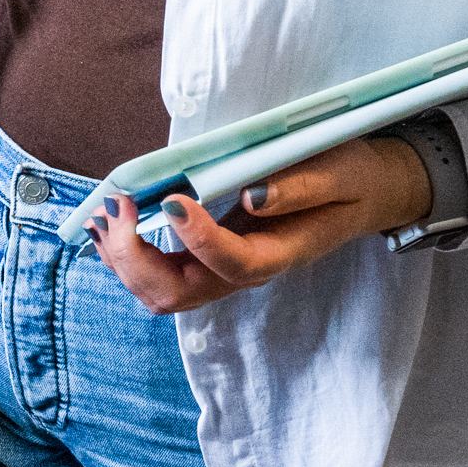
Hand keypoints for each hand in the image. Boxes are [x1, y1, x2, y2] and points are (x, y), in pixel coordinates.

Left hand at [89, 136, 432, 313]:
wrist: (365, 195)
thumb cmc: (352, 180)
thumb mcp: (340, 172)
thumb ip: (299, 187)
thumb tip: (251, 197)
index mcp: (280, 252)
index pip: (232, 262)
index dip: (197, 237)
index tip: (172, 198)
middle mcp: (245, 271)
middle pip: (178, 293)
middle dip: (135, 257)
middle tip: (115, 207)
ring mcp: (223, 271)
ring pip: (161, 292)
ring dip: (122, 259)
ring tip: (102, 215)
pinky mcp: (209, 260)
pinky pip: (160, 275)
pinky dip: (128, 254)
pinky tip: (113, 224)